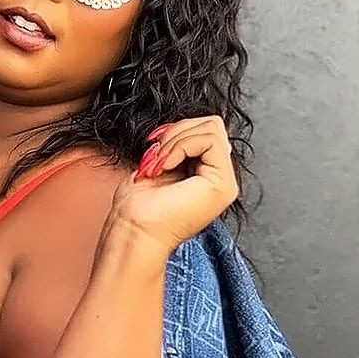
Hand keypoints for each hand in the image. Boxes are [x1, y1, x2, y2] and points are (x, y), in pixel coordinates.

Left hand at [110, 117, 239, 255]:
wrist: (133, 232)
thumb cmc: (137, 209)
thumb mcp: (158, 164)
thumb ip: (177, 146)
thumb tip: (186, 127)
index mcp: (206, 175)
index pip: (204, 130)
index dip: (176, 131)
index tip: (153, 149)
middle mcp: (219, 179)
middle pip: (212, 124)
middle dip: (177, 131)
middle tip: (156, 156)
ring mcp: (225, 183)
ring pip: (212, 128)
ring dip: (176, 140)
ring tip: (158, 164)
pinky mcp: (223, 185)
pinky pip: (209, 140)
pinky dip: (181, 146)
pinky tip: (165, 167)